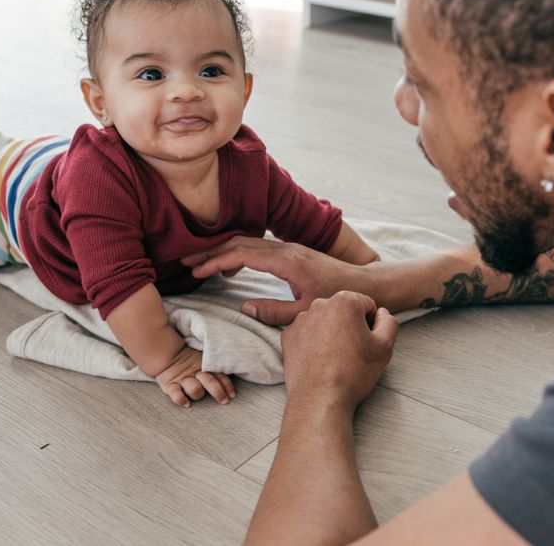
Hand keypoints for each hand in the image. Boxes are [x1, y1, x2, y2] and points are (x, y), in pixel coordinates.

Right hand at [152, 347, 235, 407]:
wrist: (165, 355)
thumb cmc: (188, 362)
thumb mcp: (201, 361)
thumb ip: (213, 369)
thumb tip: (229, 379)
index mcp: (204, 367)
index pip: (219, 375)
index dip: (226, 385)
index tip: (232, 395)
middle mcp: (195, 373)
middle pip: (209, 381)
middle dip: (218, 392)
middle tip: (224, 401)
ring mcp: (183, 379)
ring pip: (194, 388)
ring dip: (198, 393)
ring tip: (198, 395)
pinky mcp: (170, 385)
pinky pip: (176, 394)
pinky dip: (181, 399)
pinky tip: (186, 403)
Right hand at [182, 236, 373, 325]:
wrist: (366, 284)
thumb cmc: (336, 298)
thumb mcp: (304, 311)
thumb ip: (274, 311)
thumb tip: (244, 307)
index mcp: (286, 261)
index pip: (242, 254)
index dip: (216, 261)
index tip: (196, 270)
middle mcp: (286, 249)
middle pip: (240, 243)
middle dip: (212, 251)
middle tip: (187, 261)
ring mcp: (290, 247)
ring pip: (249, 242)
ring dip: (224, 250)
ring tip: (202, 262)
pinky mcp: (293, 251)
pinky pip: (258, 246)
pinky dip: (239, 252)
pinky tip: (231, 265)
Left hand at [281, 292, 397, 408]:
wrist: (320, 398)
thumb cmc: (353, 372)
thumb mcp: (385, 347)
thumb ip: (389, 322)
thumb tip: (381, 314)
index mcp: (345, 301)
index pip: (366, 305)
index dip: (371, 325)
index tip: (367, 342)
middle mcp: (319, 304)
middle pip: (343, 310)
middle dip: (350, 326)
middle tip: (353, 352)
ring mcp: (300, 320)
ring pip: (324, 321)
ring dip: (331, 333)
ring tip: (335, 358)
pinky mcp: (288, 336)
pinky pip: (307, 333)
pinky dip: (314, 343)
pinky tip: (320, 360)